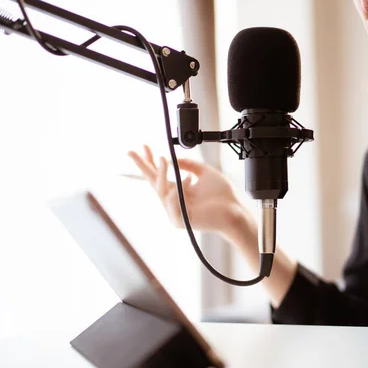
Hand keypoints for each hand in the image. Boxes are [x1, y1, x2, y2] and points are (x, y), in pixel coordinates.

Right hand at [128, 145, 245, 234]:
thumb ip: (190, 165)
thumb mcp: (205, 173)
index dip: (151, 162)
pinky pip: (172, 201)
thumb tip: (174, 158)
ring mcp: (176, 212)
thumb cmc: (223, 196)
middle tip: (132, 152)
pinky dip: (178, 189)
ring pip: (161, 190)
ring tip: (165, 159)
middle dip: (143, 166)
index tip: (145, 147)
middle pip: (153, 183)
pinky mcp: (181, 220)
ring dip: (162, 172)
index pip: (160, 176)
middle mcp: (174, 202)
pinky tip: (188, 180)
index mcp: (179, 191)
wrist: (235, 211)